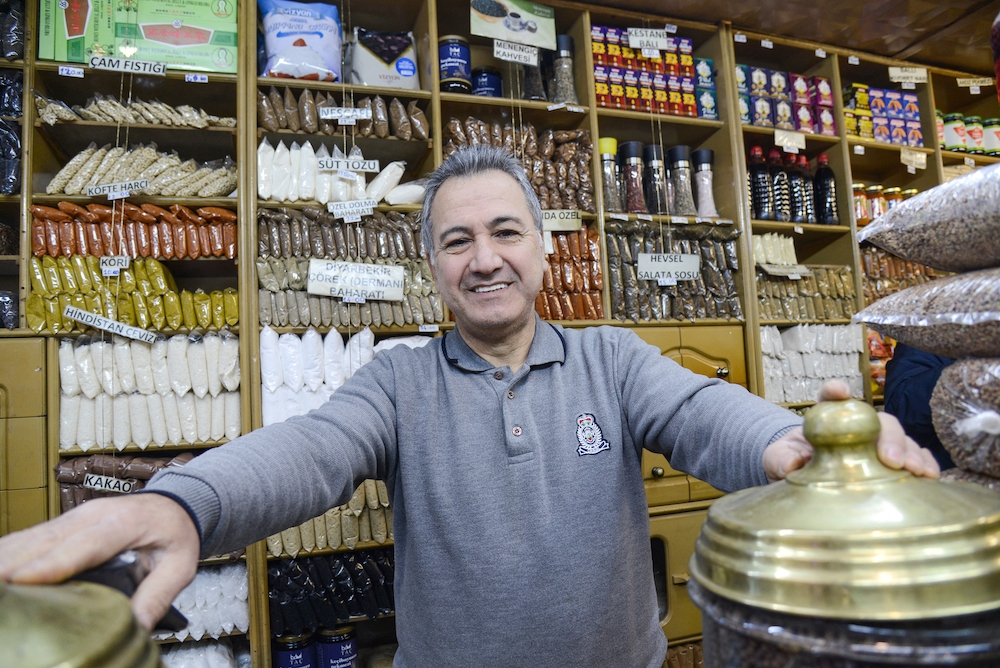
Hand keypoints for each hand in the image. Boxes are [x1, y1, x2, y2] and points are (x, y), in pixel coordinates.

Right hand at [0, 493, 199, 629]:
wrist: (175, 504)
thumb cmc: (176, 533)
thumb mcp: (179, 567)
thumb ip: (156, 597)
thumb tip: (134, 628)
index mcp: (124, 524)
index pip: (83, 546)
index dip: (50, 565)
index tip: (22, 581)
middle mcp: (93, 516)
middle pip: (44, 541)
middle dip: (13, 565)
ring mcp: (74, 517)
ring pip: (30, 538)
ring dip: (6, 559)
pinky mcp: (63, 524)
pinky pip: (29, 538)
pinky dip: (9, 553)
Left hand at [762, 380, 940, 482]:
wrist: (799, 477)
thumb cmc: (790, 462)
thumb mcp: (778, 461)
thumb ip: (783, 460)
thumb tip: (792, 464)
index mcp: (825, 420)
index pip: (829, 399)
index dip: (835, 393)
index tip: (839, 392)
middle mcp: (855, 427)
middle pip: (879, 420)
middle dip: (890, 437)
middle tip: (893, 460)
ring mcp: (875, 443)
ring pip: (901, 439)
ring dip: (912, 452)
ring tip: (917, 470)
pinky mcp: (890, 463)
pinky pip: (913, 459)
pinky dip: (924, 464)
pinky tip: (931, 476)